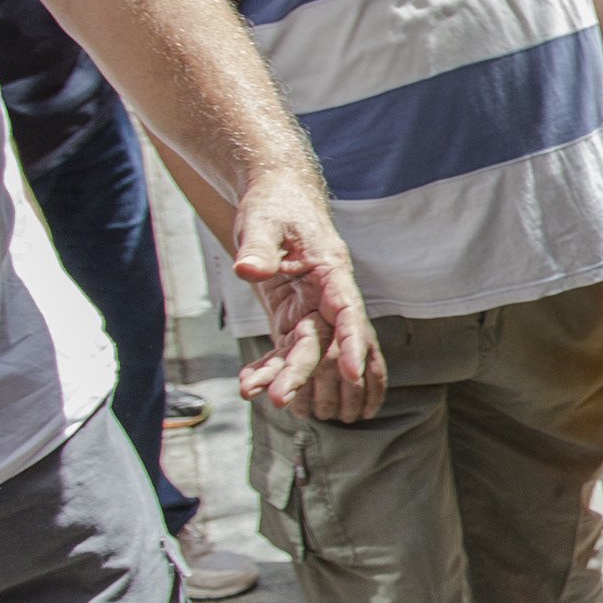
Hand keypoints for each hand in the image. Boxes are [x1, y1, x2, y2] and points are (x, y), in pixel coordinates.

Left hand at [232, 170, 383, 422]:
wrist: (277, 199)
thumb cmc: (276, 205)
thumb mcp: (263, 221)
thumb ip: (259, 247)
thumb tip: (249, 269)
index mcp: (331, 270)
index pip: (349, 312)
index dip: (352, 343)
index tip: (353, 374)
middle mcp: (328, 295)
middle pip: (326, 341)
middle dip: (306, 373)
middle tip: (281, 400)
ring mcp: (311, 309)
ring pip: (309, 352)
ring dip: (291, 379)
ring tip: (269, 402)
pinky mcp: (293, 316)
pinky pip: (286, 349)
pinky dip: (272, 369)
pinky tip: (251, 386)